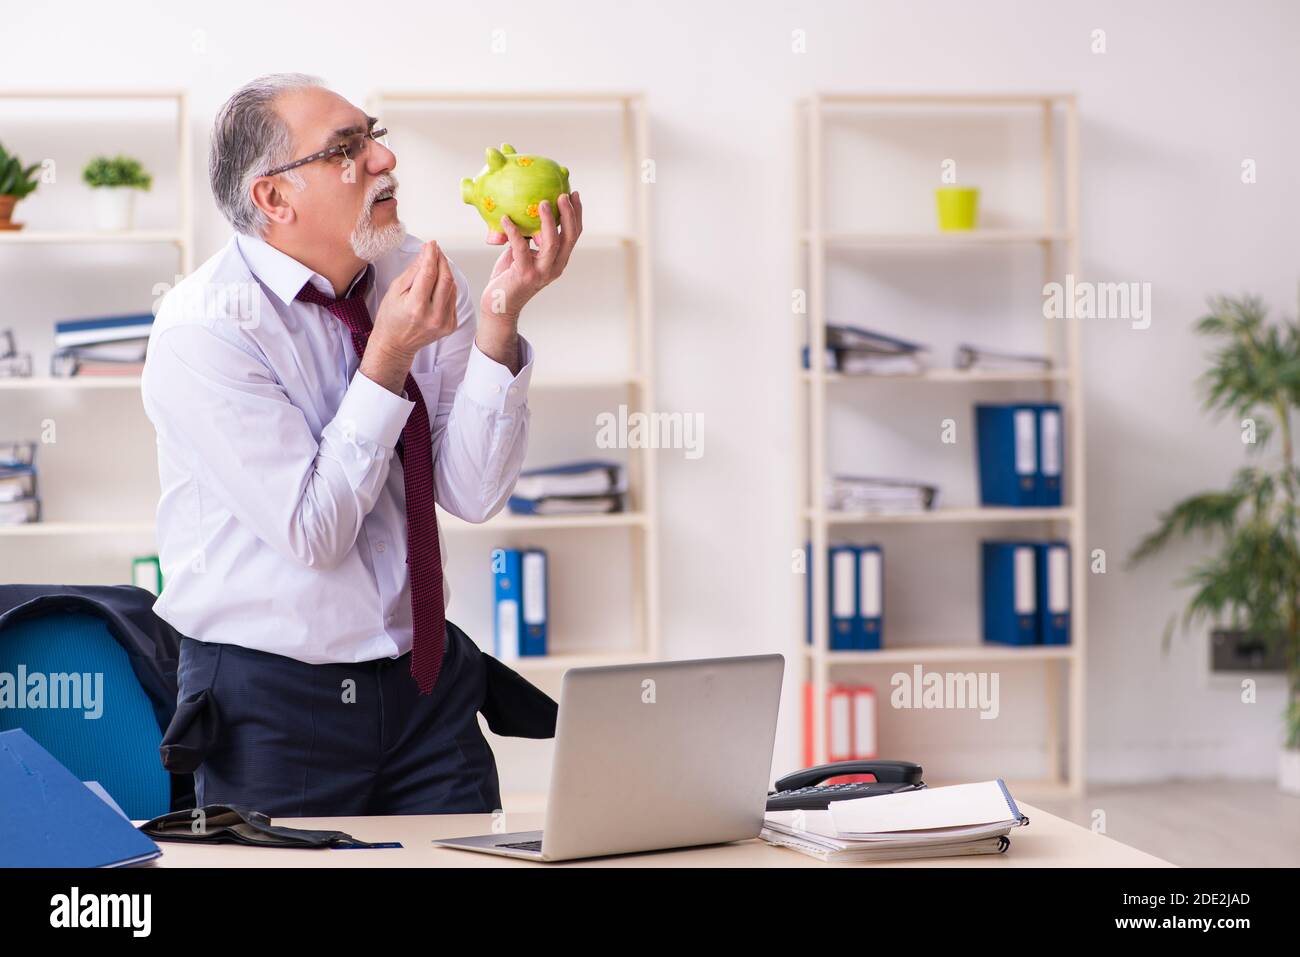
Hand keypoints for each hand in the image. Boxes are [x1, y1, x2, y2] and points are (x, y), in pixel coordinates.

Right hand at [361, 241, 457, 394]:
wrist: (396, 344)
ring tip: (435, 265)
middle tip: (435, 251)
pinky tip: (438, 283)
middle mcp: (434, 316)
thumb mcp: (395, 290)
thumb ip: (413, 271)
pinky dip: (447, 287)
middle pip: (446, 279)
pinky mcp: (451, 325)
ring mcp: (445, 323)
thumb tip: (427, 254)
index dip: (432, 255)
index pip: (429, 274)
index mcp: (416, 307)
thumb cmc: (391, 317)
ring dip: (445, 272)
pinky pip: (453, 299)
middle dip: (441, 261)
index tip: (431, 244)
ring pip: (452, 288)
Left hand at [479, 192, 582, 322]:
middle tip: (563, 195)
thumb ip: (529, 236)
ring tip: (542, 203)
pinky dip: (513, 231)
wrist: (499, 304)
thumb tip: (525, 209)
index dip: (577, 214)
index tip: (574, 194)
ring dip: (548, 221)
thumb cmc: (510, 276)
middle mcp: (555, 267)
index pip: (574, 235)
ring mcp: (541, 272)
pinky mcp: (525, 274)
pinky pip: (521, 248)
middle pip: (569, 238)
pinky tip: (505, 218)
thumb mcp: (524, 253)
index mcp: (559, 260)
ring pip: (552, 243)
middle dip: (569, 215)